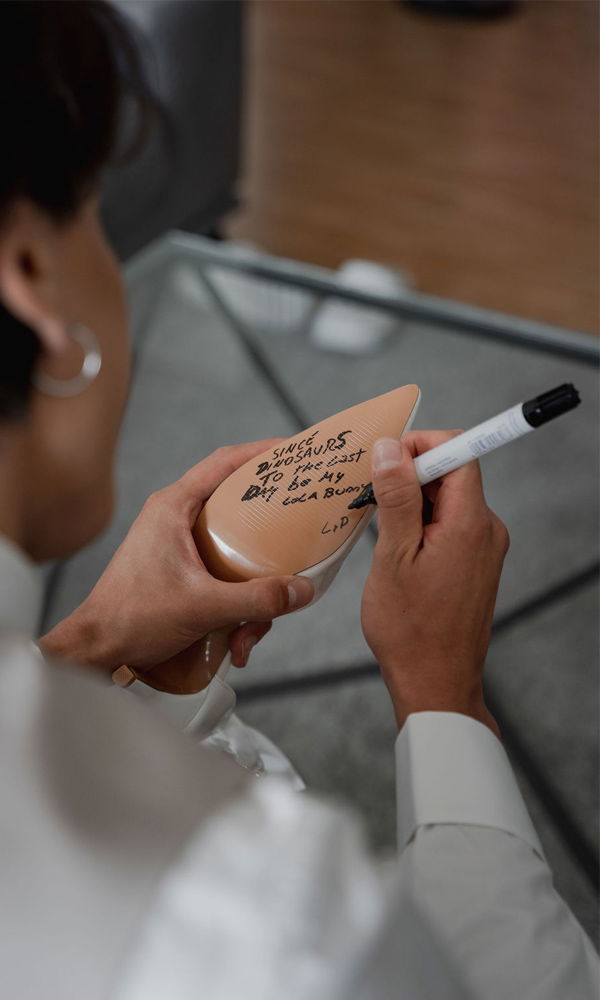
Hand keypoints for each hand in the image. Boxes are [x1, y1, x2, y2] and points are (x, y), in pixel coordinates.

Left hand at [41, 441, 313, 687]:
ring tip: (249, 632)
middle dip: (269, 539)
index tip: (295, 451)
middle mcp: (176, 518)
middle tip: (298, 538)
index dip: (262, 452)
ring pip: (236, 552)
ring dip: (252, 595)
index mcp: (173, 507)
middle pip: (238, 508)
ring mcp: (178, 545)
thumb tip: (302, 590)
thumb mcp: (203, 607)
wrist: (96, 650)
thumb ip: (256, 599)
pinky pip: (224, 576)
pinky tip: (237, 641)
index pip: (224, 462)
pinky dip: (237, 606)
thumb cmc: (131, 619)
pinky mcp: (182, 570)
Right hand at [361, 432, 508, 734]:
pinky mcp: (477, 564)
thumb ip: (396, 497)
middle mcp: (487, 531)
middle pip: (454, 474)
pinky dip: (424, 523)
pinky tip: (396, 546)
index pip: (460, 453)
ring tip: (380, 527)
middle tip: (371, 495)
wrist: (435, 682)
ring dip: (414, 501)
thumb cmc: (410, 629)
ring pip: (449, 500)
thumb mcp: (393, 556)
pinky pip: (452, 525)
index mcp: (471, 524)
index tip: (386, 459)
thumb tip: (391, 448)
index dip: (422, 445)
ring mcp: (485, 548)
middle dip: (411, 474)